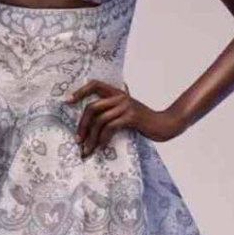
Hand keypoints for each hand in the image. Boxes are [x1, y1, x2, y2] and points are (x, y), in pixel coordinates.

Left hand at [65, 79, 185, 156]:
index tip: (67, 102)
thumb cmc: (144, 122)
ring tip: (87, 150)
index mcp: (117, 93)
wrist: (165, 125)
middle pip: (92, 107)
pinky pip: (110, 127)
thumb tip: (92, 124)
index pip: (94, 85)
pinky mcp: (131, 117)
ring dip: (91, 137)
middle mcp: (120, 96)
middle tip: (78, 140)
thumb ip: (113, 111)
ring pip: (99, 120)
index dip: (80, 92)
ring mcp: (126, 106)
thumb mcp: (127, 112)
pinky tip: (102, 147)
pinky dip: (103, 138)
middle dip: (81, 125)